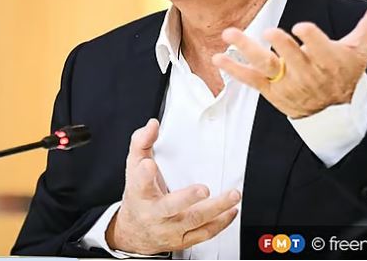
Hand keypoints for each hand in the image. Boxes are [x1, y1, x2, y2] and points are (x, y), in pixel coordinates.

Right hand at [106, 118, 240, 254]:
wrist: (135, 233)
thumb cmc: (138, 197)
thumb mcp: (133, 167)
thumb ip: (142, 143)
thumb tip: (153, 125)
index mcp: (140, 193)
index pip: (139, 183)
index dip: (144, 175)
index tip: (148, 165)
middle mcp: (154, 213)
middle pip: (169, 207)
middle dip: (187, 198)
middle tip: (203, 190)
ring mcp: (170, 228)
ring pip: (193, 221)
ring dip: (216, 209)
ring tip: (233, 195)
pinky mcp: (183, 239)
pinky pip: (204, 233)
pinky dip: (221, 223)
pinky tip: (231, 210)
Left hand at [211, 0, 366, 118]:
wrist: (333, 111)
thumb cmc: (345, 73)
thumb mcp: (360, 49)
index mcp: (328, 60)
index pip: (320, 48)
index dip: (312, 38)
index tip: (302, 27)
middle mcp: (306, 72)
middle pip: (292, 58)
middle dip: (281, 45)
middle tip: (269, 31)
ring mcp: (286, 82)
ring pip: (266, 66)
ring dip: (247, 50)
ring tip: (230, 34)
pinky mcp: (271, 90)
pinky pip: (250, 80)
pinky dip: (234, 70)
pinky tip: (218, 57)